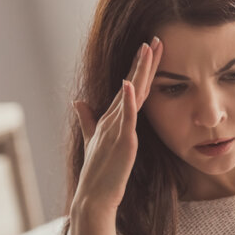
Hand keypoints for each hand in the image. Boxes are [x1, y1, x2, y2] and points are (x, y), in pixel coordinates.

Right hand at [72, 38, 162, 211]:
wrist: (95, 196)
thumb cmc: (98, 171)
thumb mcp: (94, 140)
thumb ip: (88, 120)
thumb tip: (79, 102)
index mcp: (113, 118)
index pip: (130, 87)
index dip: (139, 67)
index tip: (150, 48)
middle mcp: (114, 118)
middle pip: (132, 84)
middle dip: (144, 61)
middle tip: (156, 39)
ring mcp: (117, 128)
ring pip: (131, 94)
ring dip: (138, 71)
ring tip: (146, 49)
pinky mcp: (121, 140)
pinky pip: (125, 117)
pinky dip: (126, 100)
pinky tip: (129, 83)